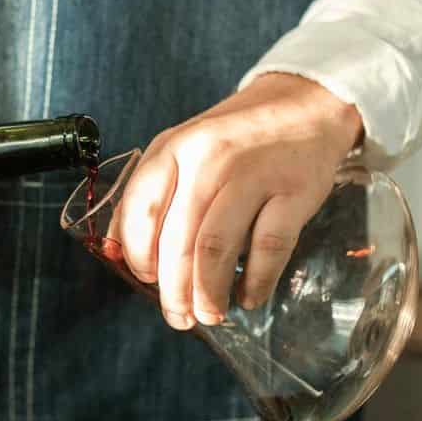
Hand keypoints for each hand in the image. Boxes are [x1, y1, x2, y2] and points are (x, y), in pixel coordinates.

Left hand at [116, 73, 362, 329]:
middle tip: (178, 316)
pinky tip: (249, 297)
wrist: (305, 104)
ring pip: (217, 248)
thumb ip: (151, 194)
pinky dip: (256, 282)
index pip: (141, 208)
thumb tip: (116, 250)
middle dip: (174, 289)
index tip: (145, 279)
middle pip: (179, 238)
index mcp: (174, 148)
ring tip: (209, 314)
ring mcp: (254, 174)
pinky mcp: (295, 191)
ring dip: (209, 292)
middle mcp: (209, 159)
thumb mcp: (182, 149)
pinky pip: (269, 248)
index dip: (138, 253)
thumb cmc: (235, 138)